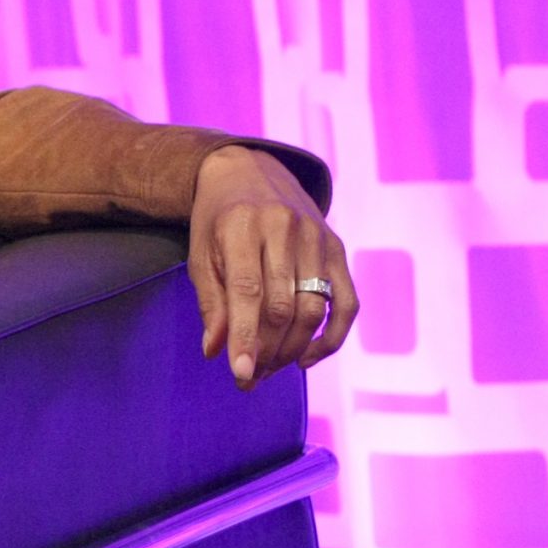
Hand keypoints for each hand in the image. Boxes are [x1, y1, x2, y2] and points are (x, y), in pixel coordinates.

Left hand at [188, 146, 356, 388]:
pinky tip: (306, 358)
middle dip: (267, 350)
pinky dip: (331, 337)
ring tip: (270, 369)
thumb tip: (216, 351)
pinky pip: (346, 303)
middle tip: (250, 378)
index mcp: (242, 226)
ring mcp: (317, 238)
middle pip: (283, 305)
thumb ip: (211, 301)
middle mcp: (284, 229)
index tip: (240, 374)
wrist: (250, 169)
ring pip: (314, 308)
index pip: (248, 291)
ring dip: (293, 349)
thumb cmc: (218, 219)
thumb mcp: (200, 253)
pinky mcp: (337, 249)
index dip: (246, 336)